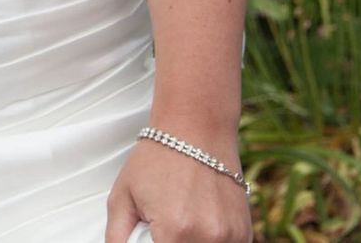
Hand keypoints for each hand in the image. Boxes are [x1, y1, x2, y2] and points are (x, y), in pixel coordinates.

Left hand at [105, 136, 251, 242]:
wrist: (196, 129)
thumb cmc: (159, 158)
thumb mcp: (122, 196)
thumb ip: (116, 236)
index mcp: (175, 231)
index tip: (149, 237)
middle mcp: (208, 238)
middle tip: (160, 225)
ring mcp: (230, 237)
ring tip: (179, 222)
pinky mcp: (244, 233)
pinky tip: (197, 226)